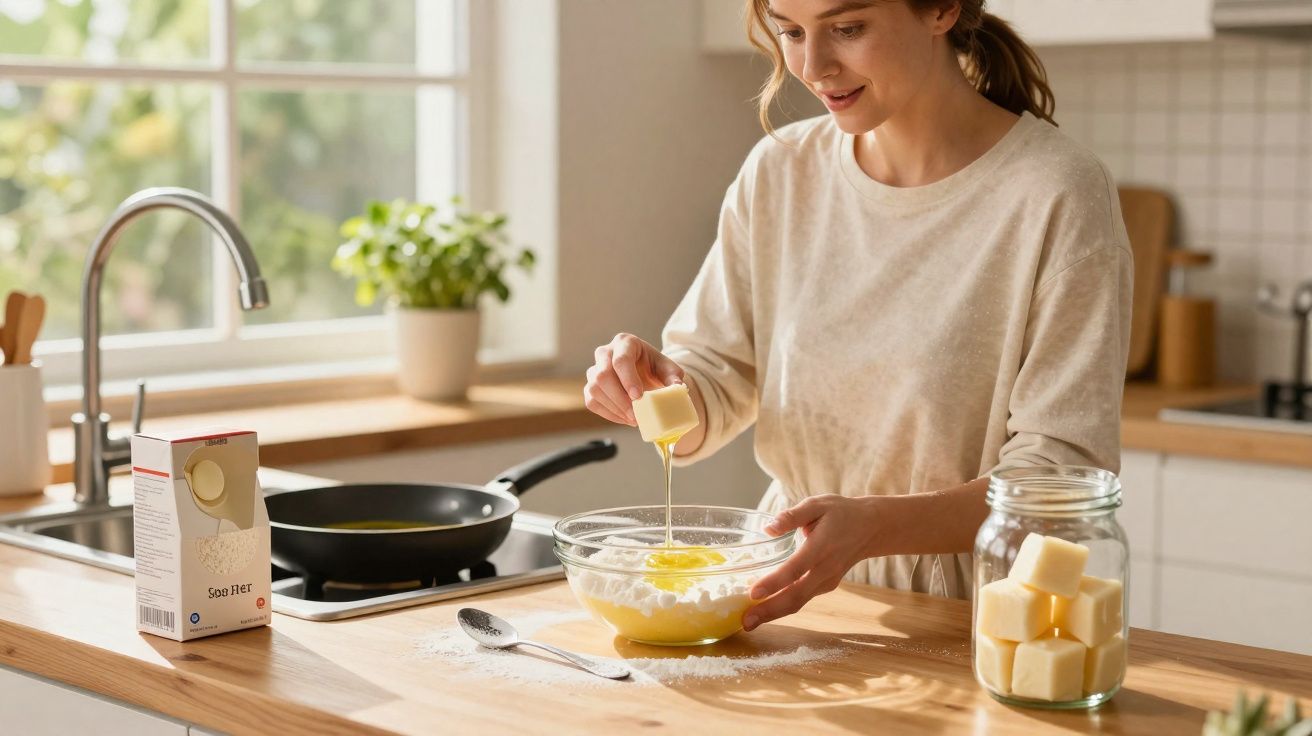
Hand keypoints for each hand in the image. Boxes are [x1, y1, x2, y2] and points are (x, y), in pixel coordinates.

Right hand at [584, 332, 684, 425]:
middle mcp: (605, 353)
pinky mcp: (590, 386)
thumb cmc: (655, 368)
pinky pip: (591, 402)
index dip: (628, 379)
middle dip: (619, 398)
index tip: (638, 396)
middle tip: (635, 414)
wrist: (645, 374)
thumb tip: (677, 387)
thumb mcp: (668, 368)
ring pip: (594, 389)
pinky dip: (608, 414)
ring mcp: (594, 369)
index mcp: (625, 342)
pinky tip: (624, 418)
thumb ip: (673, 376)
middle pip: (602, 375)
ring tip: (633, 418)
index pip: (621, 360)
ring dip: (614, 408)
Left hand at [743, 494, 880, 631]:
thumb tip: (768, 528)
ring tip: (749, 622)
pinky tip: (765, 609)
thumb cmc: (841, 513)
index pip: (796, 568)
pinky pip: (803, 598)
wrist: (871, 528)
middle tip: (745, 622)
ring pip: (799, 602)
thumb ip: (792, 516)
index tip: (753, 593)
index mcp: (821, 546)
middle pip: (796, 596)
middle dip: (770, 611)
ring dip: (774, 613)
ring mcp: (828, 581)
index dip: (774, 582)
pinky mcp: (826, 586)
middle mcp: (825, 569)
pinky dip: (783, 607)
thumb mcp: (817, 504)